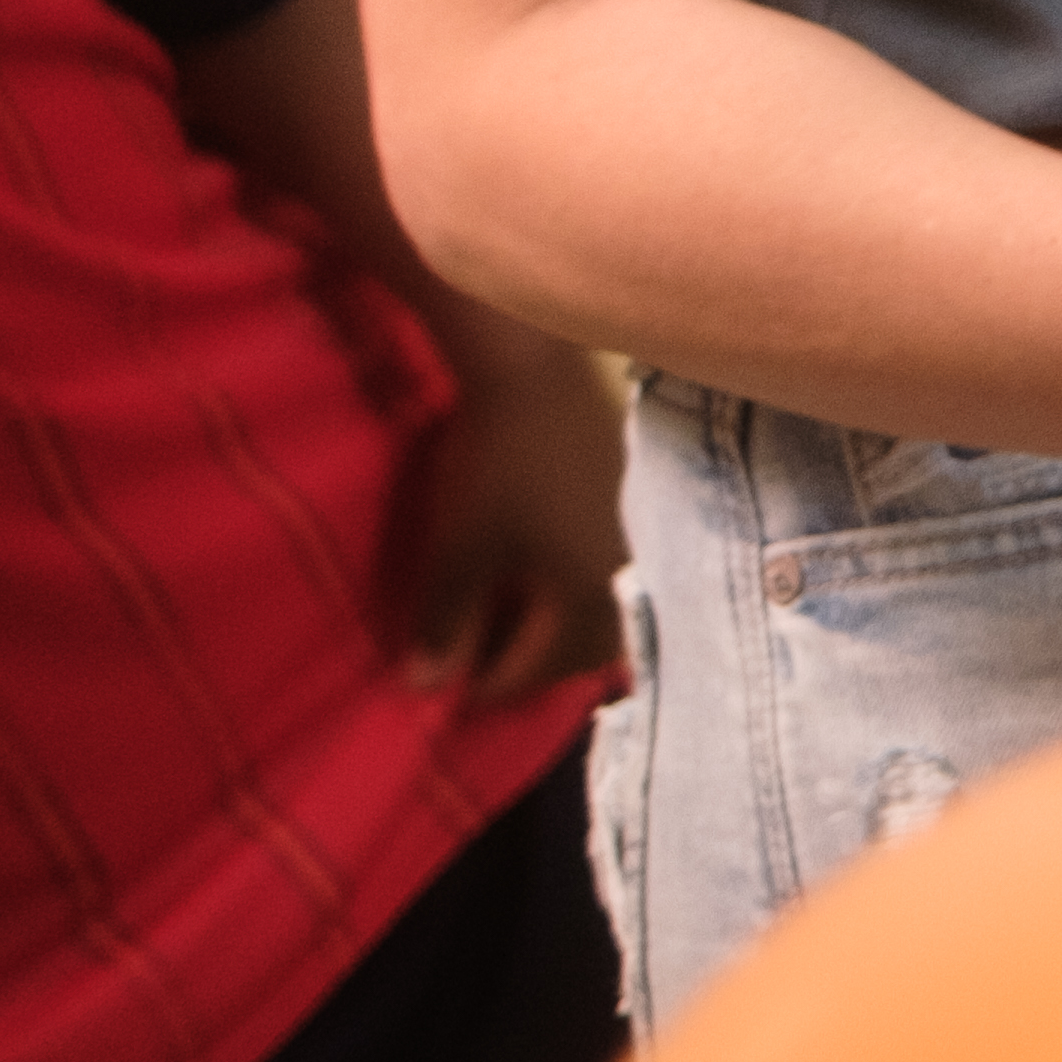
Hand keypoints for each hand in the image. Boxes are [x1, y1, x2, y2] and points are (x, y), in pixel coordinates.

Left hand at [398, 334, 627, 703]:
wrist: (534, 370)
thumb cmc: (496, 469)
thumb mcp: (459, 552)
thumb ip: (445, 624)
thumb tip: (427, 686)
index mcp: (592, 593)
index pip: (548, 665)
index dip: (497, 683)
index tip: (456, 692)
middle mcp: (627, 568)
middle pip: (591, 641)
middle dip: (540, 659)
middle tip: (491, 660)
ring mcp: (634, 526)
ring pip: (602, 597)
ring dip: (559, 617)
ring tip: (513, 615)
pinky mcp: (629, 491)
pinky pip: (606, 557)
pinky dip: (571, 576)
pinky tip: (541, 561)